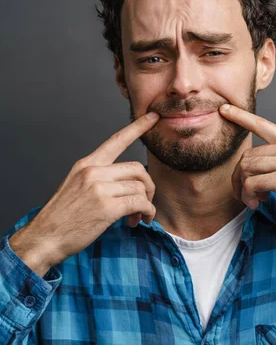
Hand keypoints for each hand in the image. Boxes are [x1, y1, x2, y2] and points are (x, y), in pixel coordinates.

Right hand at [9, 112, 159, 276]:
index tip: (153, 116)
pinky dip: (146, 212)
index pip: (116, 140)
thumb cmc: (63, 216)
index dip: (137, 128)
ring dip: (146, 204)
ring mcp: (100, 188)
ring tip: (136, 217)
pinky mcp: (107, 207)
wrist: (44, 237)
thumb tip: (129, 183)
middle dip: (148, 186)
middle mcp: (94, 172)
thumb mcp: (76, 186)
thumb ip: (100, 178)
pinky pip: (140, 203)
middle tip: (145, 202)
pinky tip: (139, 220)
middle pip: (137, 169)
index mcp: (87, 164)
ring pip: (140, 188)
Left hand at [219, 104, 275, 228]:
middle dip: (239, 176)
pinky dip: (250, 196)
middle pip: (248, 155)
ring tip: (252, 200)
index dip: (241, 117)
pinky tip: (258, 202)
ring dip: (243, 188)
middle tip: (243, 192)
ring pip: (247, 169)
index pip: (263, 125)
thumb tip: (264, 170)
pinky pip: (252, 184)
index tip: (224, 109)